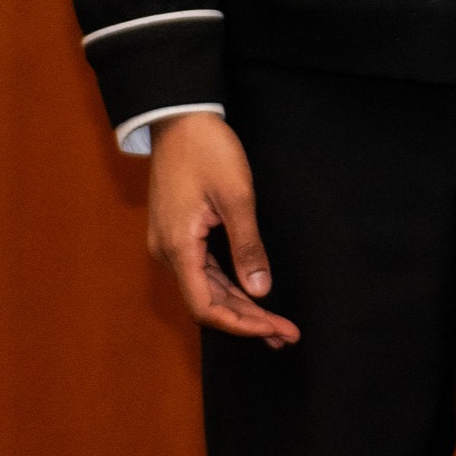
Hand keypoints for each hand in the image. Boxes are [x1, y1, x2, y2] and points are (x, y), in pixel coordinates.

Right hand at [146, 111, 298, 348]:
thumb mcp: (236, 196)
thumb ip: (248, 246)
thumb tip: (260, 290)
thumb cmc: (208, 152)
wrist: (180, 120)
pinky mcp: (178, 235)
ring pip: (208, 288)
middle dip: (248, 320)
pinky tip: (251, 296)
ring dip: (241, 307)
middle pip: (209, 302)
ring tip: (275, 324)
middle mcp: (169, 254)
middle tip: (287, 334)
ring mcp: (171, 245)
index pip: (208, 306)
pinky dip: (229, 286)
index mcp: (179, 249)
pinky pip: (204, 271)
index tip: (275, 329)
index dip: (242, 323)